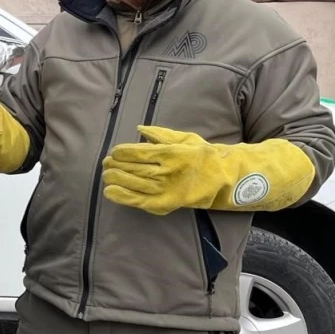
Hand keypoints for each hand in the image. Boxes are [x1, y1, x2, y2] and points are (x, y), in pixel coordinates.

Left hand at [103, 126, 314, 215]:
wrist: (229, 179)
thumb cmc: (206, 155)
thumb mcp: (186, 139)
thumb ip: (161, 134)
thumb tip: (139, 129)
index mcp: (171, 152)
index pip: (137, 152)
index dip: (121, 152)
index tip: (114, 152)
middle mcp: (167, 171)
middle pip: (132, 168)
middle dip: (115, 165)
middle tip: (106, 163)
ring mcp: (167, 188)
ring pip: (134, 183)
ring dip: (116, 179)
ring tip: (106, 175)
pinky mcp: (168, 204)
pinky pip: (140, 201)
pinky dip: (123, 197)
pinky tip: (110, 192)